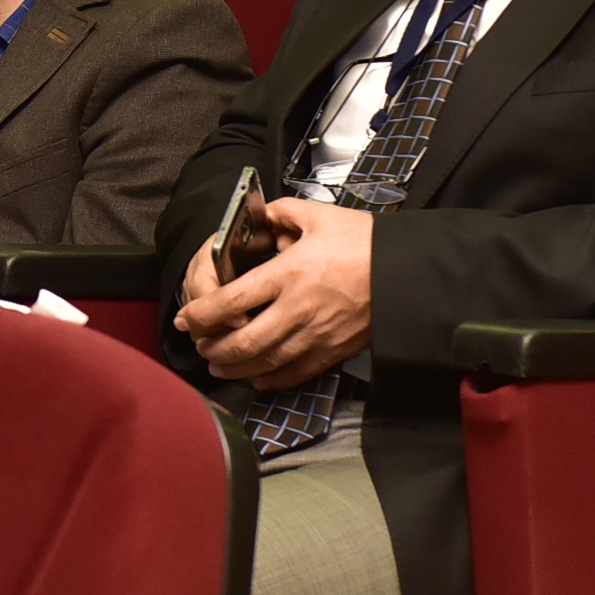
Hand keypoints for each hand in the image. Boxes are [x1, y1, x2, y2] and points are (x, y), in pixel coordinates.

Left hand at [173, 199, 375, 392]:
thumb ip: (281, 214)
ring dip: (234, 369)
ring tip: (218, 365)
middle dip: (212, 349)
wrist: (408, 273)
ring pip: (264, 364)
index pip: (232, 301)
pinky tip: (255, 377)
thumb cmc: (365, 243)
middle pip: (243, 343)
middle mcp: (298, 310)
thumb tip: (258, 217)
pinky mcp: (333, 352)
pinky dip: (269, 380)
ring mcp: (316, 336)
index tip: (186, 318)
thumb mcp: (319, 216)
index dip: (201, 314)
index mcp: (290, 273)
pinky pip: (294, 374)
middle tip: (199, 345)